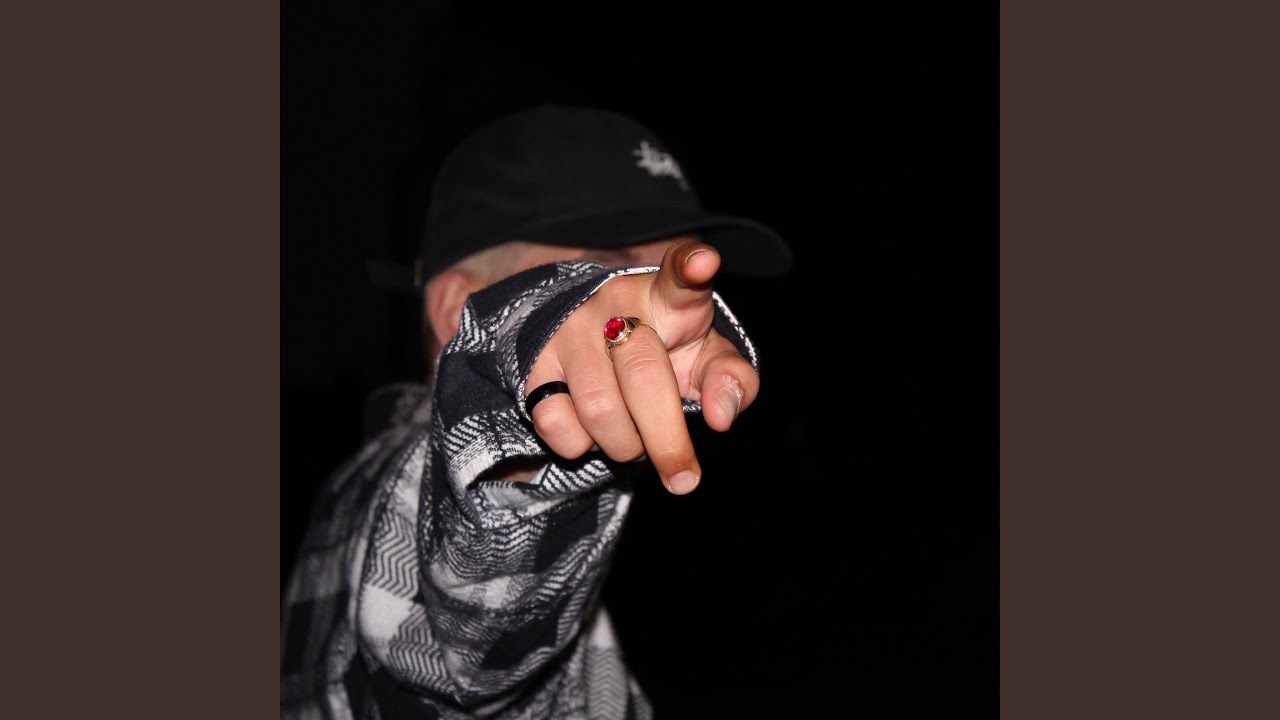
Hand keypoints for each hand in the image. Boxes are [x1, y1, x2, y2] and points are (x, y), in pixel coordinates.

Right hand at [525, 240, 759, 494]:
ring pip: (599, 408)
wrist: (594, 345)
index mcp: (668, 296)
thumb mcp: (704, 360)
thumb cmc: (665, 353)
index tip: (704, 264)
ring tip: (634, 444)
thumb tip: (721, 418)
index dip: (691, 267)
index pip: (679, 274)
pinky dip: (580, 446)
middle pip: (644, 376)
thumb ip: (730, 381)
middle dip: (667, 441)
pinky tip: (592, 431)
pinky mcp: (532, 360)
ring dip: (624, 446)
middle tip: (684, 479)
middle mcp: (614, 304)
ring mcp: (568, 329)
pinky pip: (555, 422)